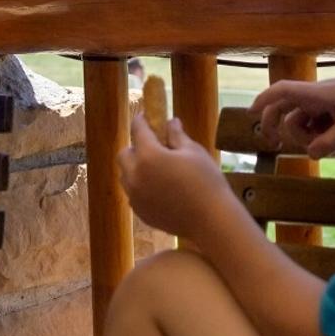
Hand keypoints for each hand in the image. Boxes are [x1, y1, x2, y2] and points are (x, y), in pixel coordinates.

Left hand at [118, 109, 240, 242]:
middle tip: (152, 146)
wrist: (210, 219)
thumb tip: (170, 122)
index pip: (138, 131)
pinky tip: (159, 188)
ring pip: (126, 176)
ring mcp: (135, 196)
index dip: (140, 121)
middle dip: (135, 147)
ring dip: (135, 168)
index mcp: (148, 155)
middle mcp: (135, 175)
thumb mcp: (193, 152)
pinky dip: (141, 187)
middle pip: (124, 155)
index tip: (143, 116)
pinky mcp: (140, 212)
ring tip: (156, 169)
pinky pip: (133, 194)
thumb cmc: (205, 181)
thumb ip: (177, 136)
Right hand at [247, 69, 334, 158]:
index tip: (250, 113)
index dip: (263, 100)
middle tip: (274, 145)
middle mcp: (316, 96)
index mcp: (318, 93)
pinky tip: (334, 139)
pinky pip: (314, 123)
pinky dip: (317, 134)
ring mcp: (323, 103)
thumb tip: (310, 155)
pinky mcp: (332, 109)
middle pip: (283, 107)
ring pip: (300, 120)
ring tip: (325, 144)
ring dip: (304, 135)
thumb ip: (333, 141)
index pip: (283, 91)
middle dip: (277, 125)